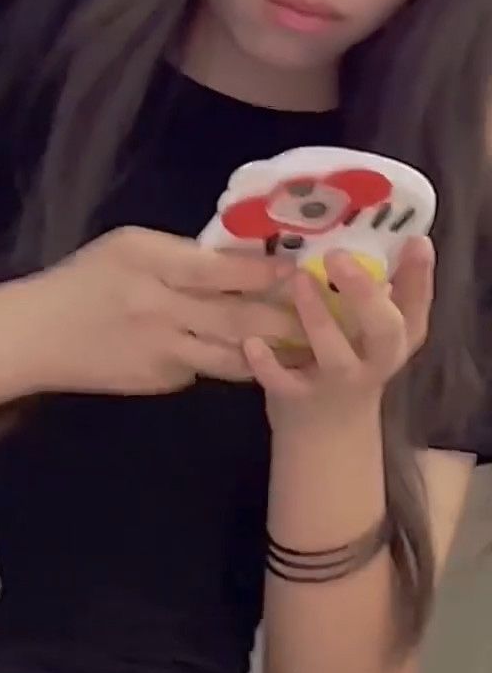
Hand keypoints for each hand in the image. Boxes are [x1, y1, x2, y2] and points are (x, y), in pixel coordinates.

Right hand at [12, 228, 301, 398]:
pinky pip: (204, 370)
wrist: (35, 337)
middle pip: (238, 321)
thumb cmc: (82, 280)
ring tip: (310, 346)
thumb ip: (182, 252)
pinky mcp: (158, 383)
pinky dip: (227, 362)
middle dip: (288, 321)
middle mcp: (160, 312)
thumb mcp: (128, 246)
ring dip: (274, 353)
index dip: (267, 274)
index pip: (222, 272)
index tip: (302, 271)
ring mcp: (161, 355)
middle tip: (327, 317)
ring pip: (233, 357)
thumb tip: (238, 262)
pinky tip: (252, 359)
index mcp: (151, 266)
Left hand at [246, 236, 432, 431]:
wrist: (326, 437)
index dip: (421, 275)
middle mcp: (374, 361)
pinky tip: (252, 342)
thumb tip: (377, 235)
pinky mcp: (299, 399)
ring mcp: (337, 382)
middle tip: (337, 256)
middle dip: (364, 293)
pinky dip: (267, 363)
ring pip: (335, 354)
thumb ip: (378, 294)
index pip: (418, 306)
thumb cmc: (350, 365)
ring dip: (317, 317)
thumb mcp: (371, 334)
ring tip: (298, 279)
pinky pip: (283, 383)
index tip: (416, 241)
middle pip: (385, 330)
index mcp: (396, 339)